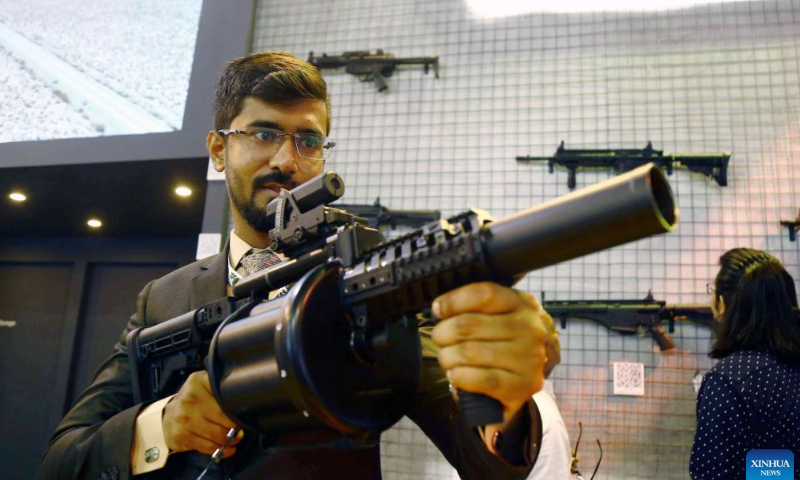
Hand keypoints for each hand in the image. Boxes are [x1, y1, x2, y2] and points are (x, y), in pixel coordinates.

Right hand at [162, 371, 243, 457]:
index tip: (242, 411)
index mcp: (197, 382)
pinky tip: (226, 448)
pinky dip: (220, 450)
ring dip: (230, 440)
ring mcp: (185, 419)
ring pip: (217, 435)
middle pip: (223, 417)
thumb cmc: (192, 401)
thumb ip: (220, 386)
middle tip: (240, 429)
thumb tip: (246, 395)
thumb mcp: (203, 384)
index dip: (237, 406)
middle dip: (236, 426)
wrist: (167, 417)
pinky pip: (208, 447)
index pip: (224, 395)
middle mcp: (190, 399)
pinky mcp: (182, 435)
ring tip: (234, 438)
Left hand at [431, 282, 546, 450]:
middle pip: (469, 324)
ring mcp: (530, 358)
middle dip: (443, 332)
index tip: (437, 310)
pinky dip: (460, 376)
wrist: (527, 376)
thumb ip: (472, 307)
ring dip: (448, 356)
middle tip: (439, 339)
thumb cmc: (502, 340)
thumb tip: (439, 309)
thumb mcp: (496, 315)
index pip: (483, 294)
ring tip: (446, 358)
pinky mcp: (524, 384)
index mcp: (522, 303)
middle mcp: (530, 328)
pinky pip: (482, 379)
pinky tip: (455, 375)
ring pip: (471, 352)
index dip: (453, 301)